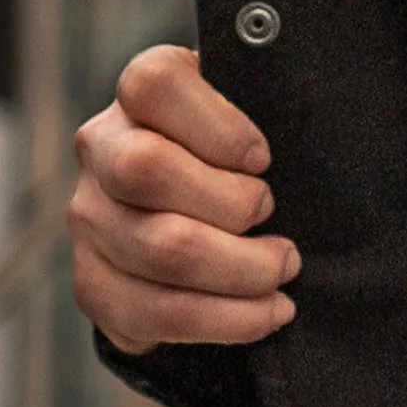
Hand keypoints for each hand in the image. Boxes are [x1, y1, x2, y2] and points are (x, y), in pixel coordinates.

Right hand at [69, 44, 299, 351]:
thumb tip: (315, 119)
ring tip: (283, 270)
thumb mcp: (258, 114)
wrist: (201, 218)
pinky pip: (156, 313)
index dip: (219, 126)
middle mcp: (101, 149)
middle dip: (233, 204)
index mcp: (140, 95)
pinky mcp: (95, 285)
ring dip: (242, 270)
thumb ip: (272, 106)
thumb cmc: (244, 158)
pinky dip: (227, 320)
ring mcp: (90, 219)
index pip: (154, 85)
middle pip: (146, 169)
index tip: (264, 159)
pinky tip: (267, 312)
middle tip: (276, 218)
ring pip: (161, 249)